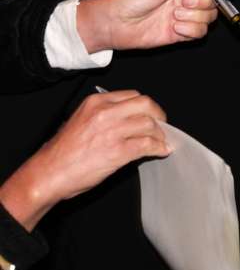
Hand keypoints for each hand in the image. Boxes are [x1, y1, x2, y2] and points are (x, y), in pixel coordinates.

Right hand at [0, 90, 169, 230]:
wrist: (48, 173)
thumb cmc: (61, 152)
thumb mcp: (80, 121)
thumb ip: (104, 115)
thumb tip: (129, 120)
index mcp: (96, 102)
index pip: (132, 95)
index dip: (146, 106)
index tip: (151, 115)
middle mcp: (105, 112)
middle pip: (146, 104)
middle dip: (158, 115)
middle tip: (162, 126)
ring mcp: (113, 131)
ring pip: (150, 124)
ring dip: (160, 134)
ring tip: (161, 141)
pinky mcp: (118, 151)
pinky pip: (148, 145)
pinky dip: (158, 148)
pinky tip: (161, 151)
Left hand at [75, 0, 234, 53]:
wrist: (115, 24)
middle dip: (200, 2)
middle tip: (182, 2)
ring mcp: (185, 14)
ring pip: (208, 17)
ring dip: (192, 18)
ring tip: (173, 17)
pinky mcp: (183, 32)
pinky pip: (200, 32)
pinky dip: (189, 31)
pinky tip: (174, 28)